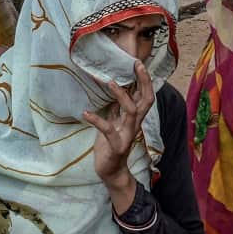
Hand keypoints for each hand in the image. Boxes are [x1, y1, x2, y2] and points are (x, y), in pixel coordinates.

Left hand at [83, 61, 153, 200]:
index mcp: (134, 117)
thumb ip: (117, 108)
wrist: (111, 170)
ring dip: (121, 95)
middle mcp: (134, 124)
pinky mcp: (116, 144)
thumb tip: (116, 88)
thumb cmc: (111, 143)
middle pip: (146, 100)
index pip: (145, 95)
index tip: (138, 63)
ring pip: (132, 111)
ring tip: (110, 83)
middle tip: (136, 66)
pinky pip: (108, 129)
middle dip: (144, 82)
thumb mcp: (115, 122)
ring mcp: (127, 134)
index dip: (145, 80)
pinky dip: (96, 119)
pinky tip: (85, 113)